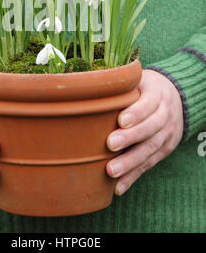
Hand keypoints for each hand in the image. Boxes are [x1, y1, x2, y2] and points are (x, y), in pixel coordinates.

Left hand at [106, 69, 183, 195]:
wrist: (175, 98)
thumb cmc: (144, 88)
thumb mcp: (138, 79)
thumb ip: (120, 84)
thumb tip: (89, 85)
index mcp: (157, 94)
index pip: (149, 103)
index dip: (136, 113)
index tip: (121, 120)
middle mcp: (165, 114)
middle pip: (151, 128)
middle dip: (131, 138)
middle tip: (110, 144)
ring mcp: (167, 134)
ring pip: (150, 149)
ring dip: (130, 162)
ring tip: (111, 171)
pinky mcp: (165, 150)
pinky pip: (149, 164)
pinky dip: (134, 176)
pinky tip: (118, 186)